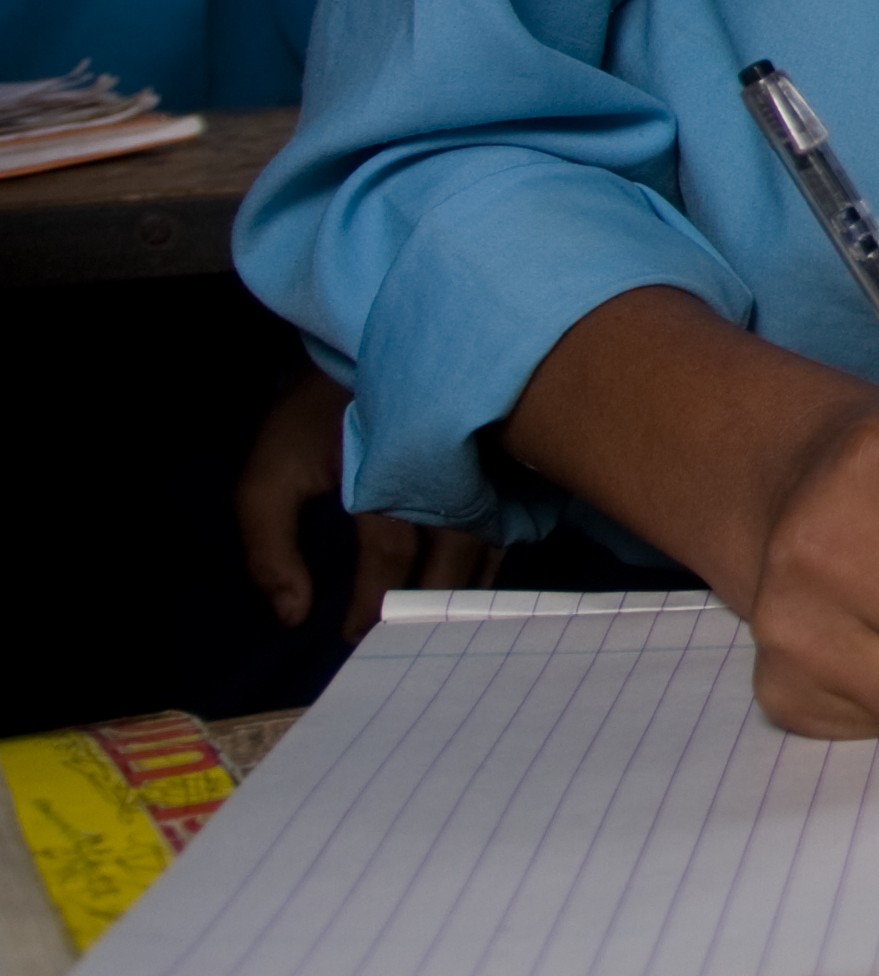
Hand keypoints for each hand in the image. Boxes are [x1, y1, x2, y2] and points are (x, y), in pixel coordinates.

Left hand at [235, 365, 493, 639]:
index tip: (351, 638)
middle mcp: (449, 483)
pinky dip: (493, 561)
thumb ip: (268, 550)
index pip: (388, 570)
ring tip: (439, 623)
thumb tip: (293, 615)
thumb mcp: (270, 474)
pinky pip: (513, 529)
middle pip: (450, 569)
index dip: (370, 610)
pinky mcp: (515, 464)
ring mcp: (491, 472)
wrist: (378, 333)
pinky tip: (476, 580)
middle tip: (402, 642)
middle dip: (424, 612)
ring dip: (465, 594)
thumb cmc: (322, 408)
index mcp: (388, 484)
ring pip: (489, 554)